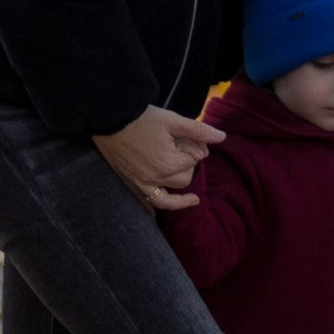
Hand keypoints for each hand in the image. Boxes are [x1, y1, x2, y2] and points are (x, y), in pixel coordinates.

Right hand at [95, 104, 220, 211]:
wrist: (110, 120)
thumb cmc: (143, 119)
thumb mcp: (173, 121)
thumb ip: (198, 131)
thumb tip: (222, 137)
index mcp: (170, 164)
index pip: (195, 160)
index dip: (195, 147)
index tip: (187, 136)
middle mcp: (157, 179)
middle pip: (185, 179)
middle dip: (188, 165)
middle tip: (181, 148)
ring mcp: (142, 184)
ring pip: (169, 198)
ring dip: (180, 194)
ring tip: (192, 198)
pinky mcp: (130, 184)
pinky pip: (146, 203)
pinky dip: (155, 209)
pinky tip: (158, 214)